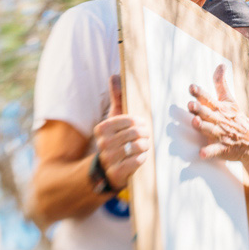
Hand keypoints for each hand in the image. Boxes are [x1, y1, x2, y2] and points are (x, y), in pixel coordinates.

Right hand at [93, 75, 149, 189]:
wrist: (107, 168)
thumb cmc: (115, 138)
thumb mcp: (115, 118)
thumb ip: (117, 97)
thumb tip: (115, 76)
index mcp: (102, 128)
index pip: (129, 120)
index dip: (140, 122)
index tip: (142, 125)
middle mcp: (103, 143)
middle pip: (135, 133)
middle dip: (145, 134)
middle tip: (146, 136)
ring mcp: (108, 159)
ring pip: (138, 147)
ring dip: (145, 146)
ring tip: (144, 146)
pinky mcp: (116, 173)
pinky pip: (136, 162)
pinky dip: (142, 158)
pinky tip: (140, 157)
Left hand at [188, 64, 248, 160]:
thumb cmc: (236, 119)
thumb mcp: (230, 100)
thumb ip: (221, 84)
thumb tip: (220, 64)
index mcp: (220, 108)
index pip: (209, 99)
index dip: (200, 93)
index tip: (191, 87)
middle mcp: (220, 120)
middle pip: (208, 113)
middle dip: (200, 109)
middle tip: (191, 105)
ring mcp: (222, 135)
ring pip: (211, 130)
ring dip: (203, 127)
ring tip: (195, 123)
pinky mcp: (224, 149)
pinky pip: (216, 151)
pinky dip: (209, 152)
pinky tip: (201, 153)